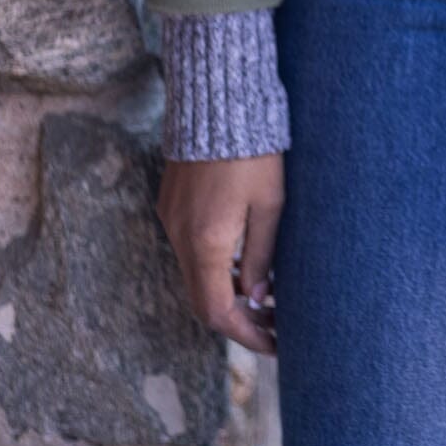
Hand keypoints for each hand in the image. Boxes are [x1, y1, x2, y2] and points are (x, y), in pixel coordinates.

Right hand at [157, 154, 283, 354]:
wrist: (217, 102)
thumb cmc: (254, 150)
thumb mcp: (271, 203)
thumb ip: (263, 254)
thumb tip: (259, 297)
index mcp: (206, 241)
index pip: (217, 311)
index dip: (246, 333)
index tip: (275, 343)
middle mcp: (180, 236)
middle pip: (202, 297)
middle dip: (238, 318)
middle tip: (275, 323)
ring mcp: (171, 220)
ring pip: (196, 273)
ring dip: (227, 290)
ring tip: (267, 296)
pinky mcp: (170, 204)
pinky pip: (190, 248)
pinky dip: (215, 265)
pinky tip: (244, 262)